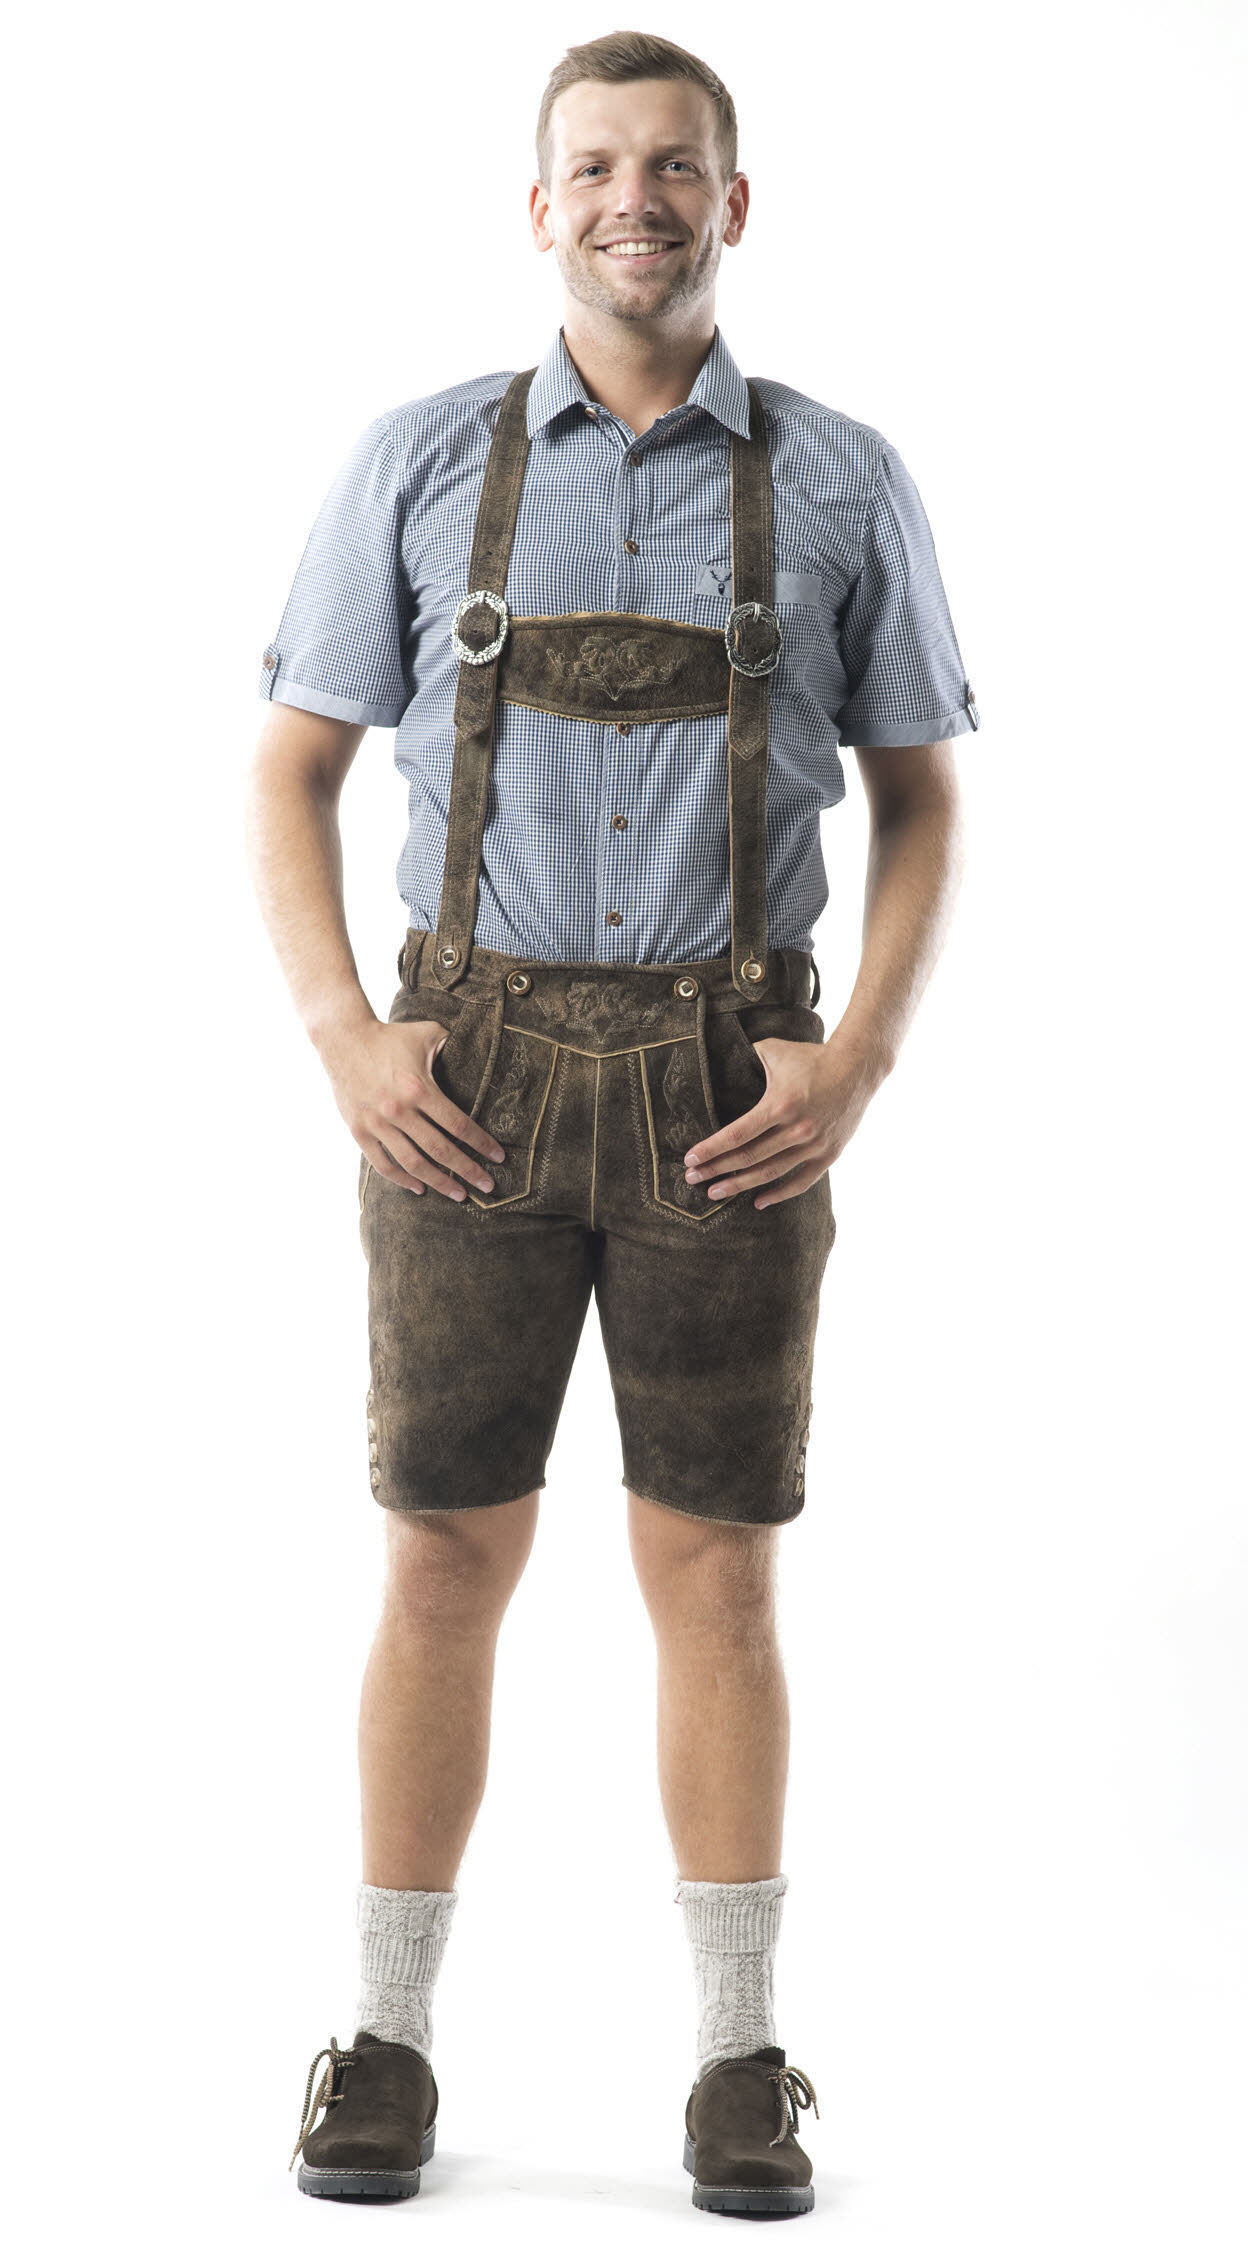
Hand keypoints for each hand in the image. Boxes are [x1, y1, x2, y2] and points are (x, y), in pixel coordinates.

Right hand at [319, 1012, 506, 1200]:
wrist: (343, 1038)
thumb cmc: (390, 1036)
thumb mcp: (428, 1033)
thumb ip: (454, 1048)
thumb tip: (480, 1057)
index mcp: (419, 1088)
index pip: (458, 1124)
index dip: (481, 1144)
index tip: (498, 1157)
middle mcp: (398, 1110)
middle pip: (440, 1150)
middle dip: (468, 1171)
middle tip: (488, 1186)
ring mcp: (377, 1123)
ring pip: (413, 1163)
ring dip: (439, 1182)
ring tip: (458, 1194)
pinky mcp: (359, 1130)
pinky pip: (382, 1163)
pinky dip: (402, 1179)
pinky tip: (420, 1187)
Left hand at [682, 1031, 884, 1207]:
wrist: (858, 1067)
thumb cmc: (812, 1057)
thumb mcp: (775, 1050)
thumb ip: (746, 1056)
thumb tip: (720, 1056)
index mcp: (780, 1104)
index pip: (737, 1134)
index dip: (711, 1149)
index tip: (690, 1160)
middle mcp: (797, 1128)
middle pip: (748, 1157)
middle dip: (717, 1170)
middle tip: (692, 1179)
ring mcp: (814, 1144)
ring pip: (771, 1173)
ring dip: (740, 1185)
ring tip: (715, 1193)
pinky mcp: (829, 1154)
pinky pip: (801, 1181)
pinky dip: (779, 1194)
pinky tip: (758, 1201)